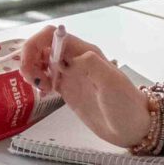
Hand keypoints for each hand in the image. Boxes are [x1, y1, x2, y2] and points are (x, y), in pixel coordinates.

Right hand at [17, 25, 149, 147]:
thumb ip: (90, 65)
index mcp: (84, 52)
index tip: (30, 65)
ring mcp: (71, 76)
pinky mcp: (68, 91)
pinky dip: (38, 83)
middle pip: (42, 47)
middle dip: (30, 59)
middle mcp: (75, 60)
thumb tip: (65, 60)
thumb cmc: (126, 104)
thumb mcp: (111, 81)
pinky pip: (46, 79)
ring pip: (41, 62)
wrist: (134, 128)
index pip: (52, 36)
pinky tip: (43, 93)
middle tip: (32, 80)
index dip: (35, 45)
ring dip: (32, 71)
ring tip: (40, 88)